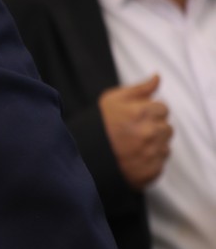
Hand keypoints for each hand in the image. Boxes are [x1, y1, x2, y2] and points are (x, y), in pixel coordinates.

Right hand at [99, 74, 171, 189]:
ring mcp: (151, 153)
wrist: (82, 156)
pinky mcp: (150, 170)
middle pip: (166, 127)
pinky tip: (133, 158)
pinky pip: (160, 163)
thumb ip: (140, 88)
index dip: (149, 111)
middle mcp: (149, 132)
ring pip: (165, 145)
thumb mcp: (113, 99)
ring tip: (131, 146)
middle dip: (152, 127)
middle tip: (132, 132)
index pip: (163, 109)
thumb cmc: (98, 124)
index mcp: (142, 112)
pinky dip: (149, 161)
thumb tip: (158, 77)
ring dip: (153, 145)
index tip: (134, 118)